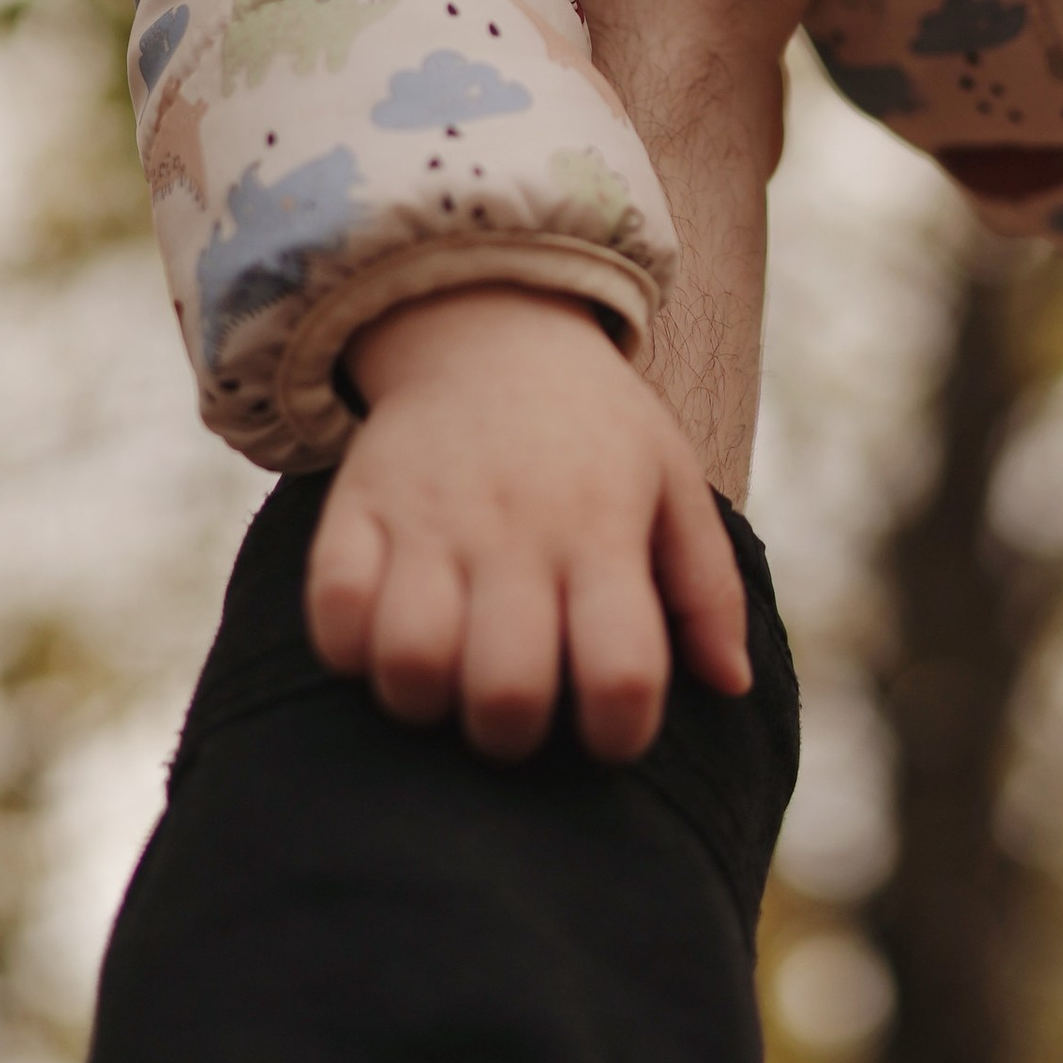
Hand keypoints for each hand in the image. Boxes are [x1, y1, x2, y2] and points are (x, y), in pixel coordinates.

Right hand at [309, 286, 751, 753]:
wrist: (488, 325)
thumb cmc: (594, 429)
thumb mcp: (673, 481)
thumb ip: (707, 589)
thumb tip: (731, 686)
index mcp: (604, 532)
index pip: (622, 672)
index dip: (619, 734)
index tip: (608, 732)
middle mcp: (516, 531)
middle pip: (506, 690)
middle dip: (512, 737)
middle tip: (517, 714)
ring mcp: (429, 520)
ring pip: (409, 662)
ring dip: (424, 699)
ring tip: (447, 680)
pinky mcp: (356, 505)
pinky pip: (330, 610)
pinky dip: (348, 650)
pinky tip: (381, 638)